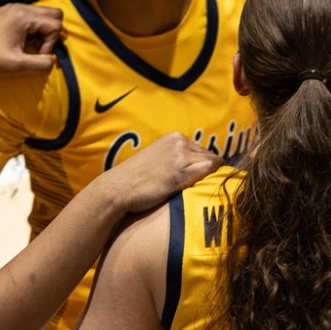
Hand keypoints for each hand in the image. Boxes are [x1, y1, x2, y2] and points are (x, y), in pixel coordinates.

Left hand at [0, 4, 62, 76]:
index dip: (51, 43)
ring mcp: (11, 7)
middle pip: (53, 13)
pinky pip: (28, 14)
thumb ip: (42, 64)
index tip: (36, 55)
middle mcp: (19, 6)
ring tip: (28, 45)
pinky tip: (19, 40)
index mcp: (23, 16)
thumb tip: (53, 60)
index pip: (55, 25)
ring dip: (40, 30)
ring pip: (41, 13)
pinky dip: (31, 27)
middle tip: (36, 47)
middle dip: (50, 32)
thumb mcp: (18, 66)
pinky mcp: (5, 11)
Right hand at [96, 133, 219, 213]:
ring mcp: (181, 156)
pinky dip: (211, 180)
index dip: (205, 166)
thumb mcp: (157, 159)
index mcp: (174, 137)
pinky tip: (206, 191)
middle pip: (209, 157)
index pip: (202, 150)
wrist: (118, 188)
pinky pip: (209, 172)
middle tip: (205, 188)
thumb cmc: (135, 180)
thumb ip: (175, 158)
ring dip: (211, 178)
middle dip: (210, 172)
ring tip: (205, 191)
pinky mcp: (181, 172)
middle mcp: (179, 142)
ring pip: (212, 164)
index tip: (202, 180)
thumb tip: (193, 168)